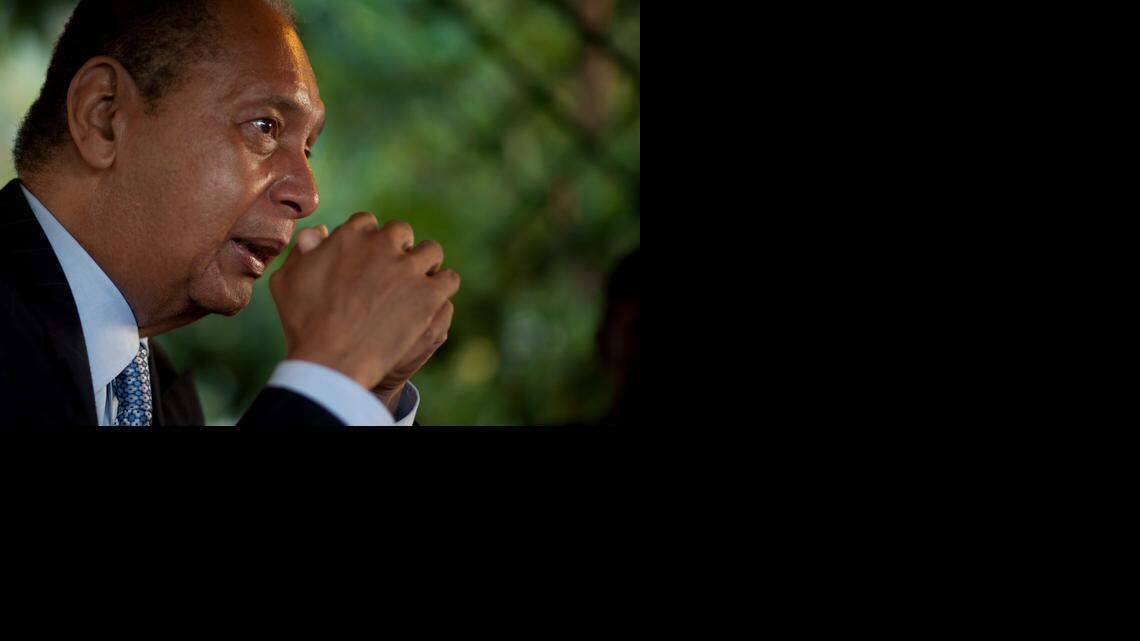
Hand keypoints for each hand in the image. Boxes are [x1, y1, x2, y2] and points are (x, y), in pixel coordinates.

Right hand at [269, 213, 459, 389]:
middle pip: (401, 233)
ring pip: (431, 251)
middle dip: (398, 249)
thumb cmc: (303, 324)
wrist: (332, 360)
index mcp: (350, 236)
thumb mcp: (287, 281)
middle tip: (393, 272)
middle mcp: (382, 245)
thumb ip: (301, 251)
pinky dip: (443, 287)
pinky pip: (449, 279)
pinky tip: (433, 300)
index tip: (367, 259)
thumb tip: (318, 231)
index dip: (368, 241)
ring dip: (425, 264)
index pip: (368, 223)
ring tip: (418, 283)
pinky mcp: (428, 294)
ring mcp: (408, 268)